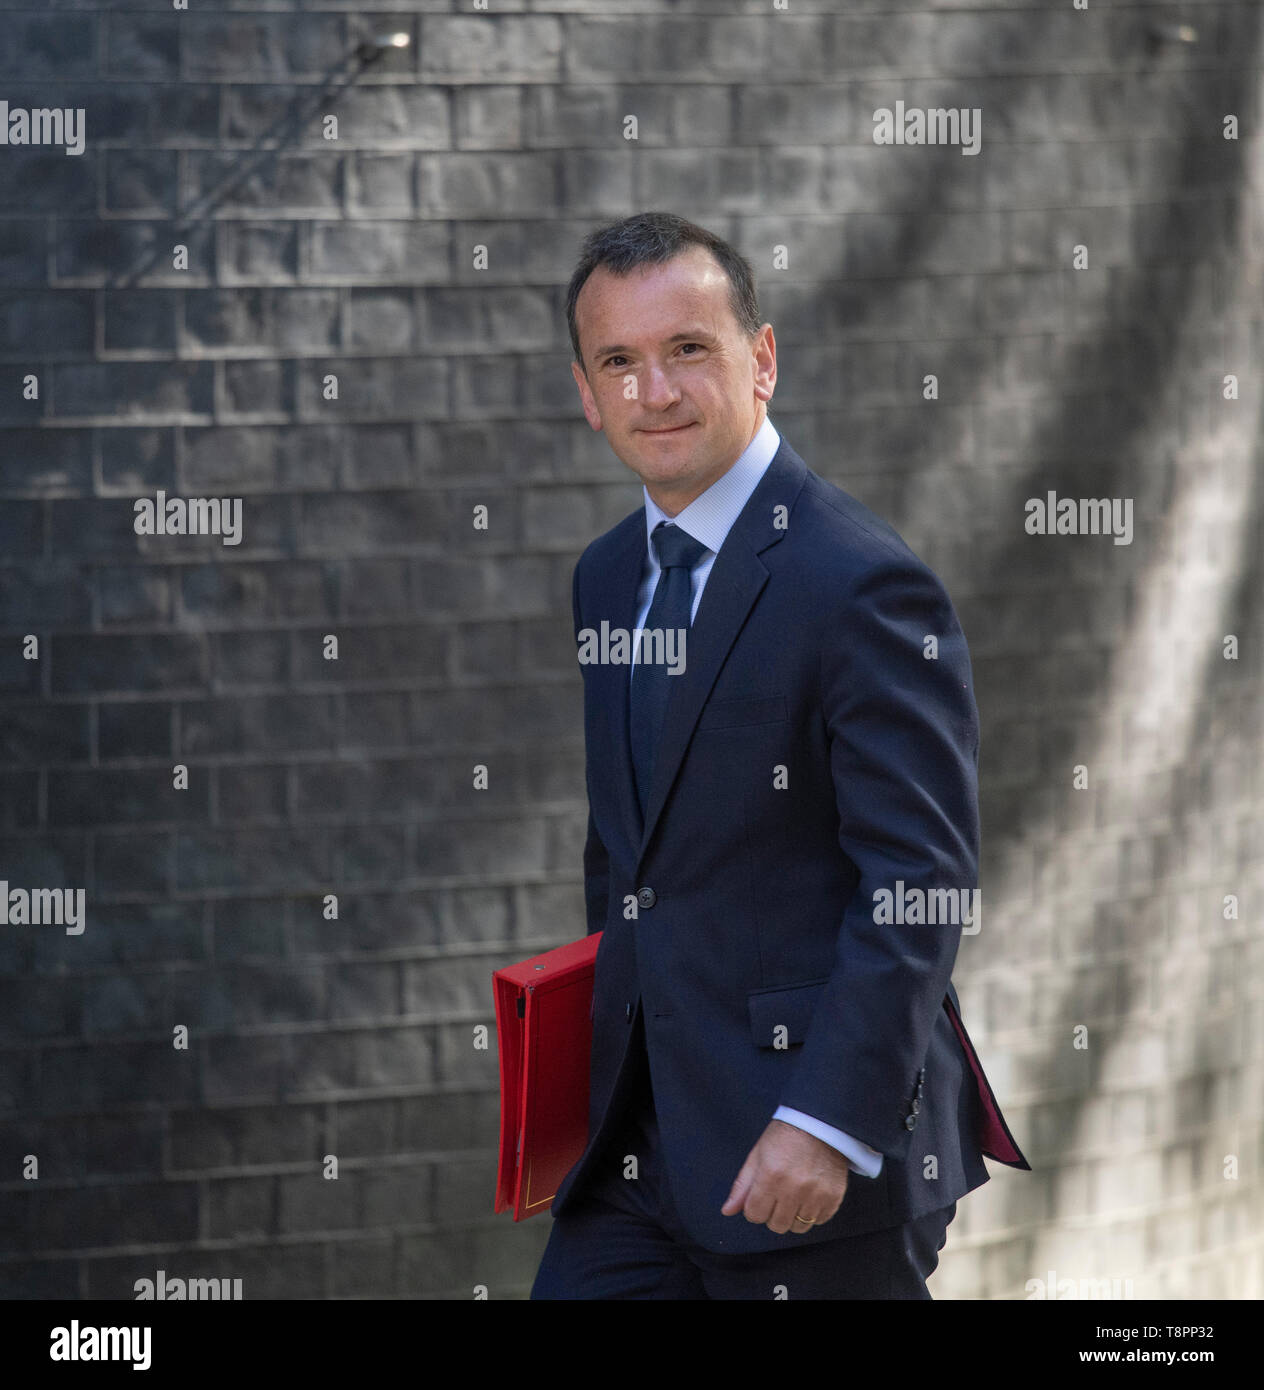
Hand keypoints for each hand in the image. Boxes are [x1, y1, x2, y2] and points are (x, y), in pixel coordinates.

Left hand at [721, 1119, 849, 1233]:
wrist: (820, 1122)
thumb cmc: (785, 1136)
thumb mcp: (758, 1155)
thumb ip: (742, 1186)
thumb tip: (727, 1211)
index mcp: (771, 1176)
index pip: (754, 1215)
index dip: (754, 1207)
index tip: (760, 1196)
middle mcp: (794, 1188)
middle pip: (777, 1225)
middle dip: (773, 1213)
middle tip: (777, 1194)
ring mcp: (816, 1194)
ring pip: (798, 1227)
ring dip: (793, 1215)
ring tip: (794, 1195)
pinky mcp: (833, 1197)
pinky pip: (819, 1221)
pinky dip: (813, 1213)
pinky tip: (810, 1194)